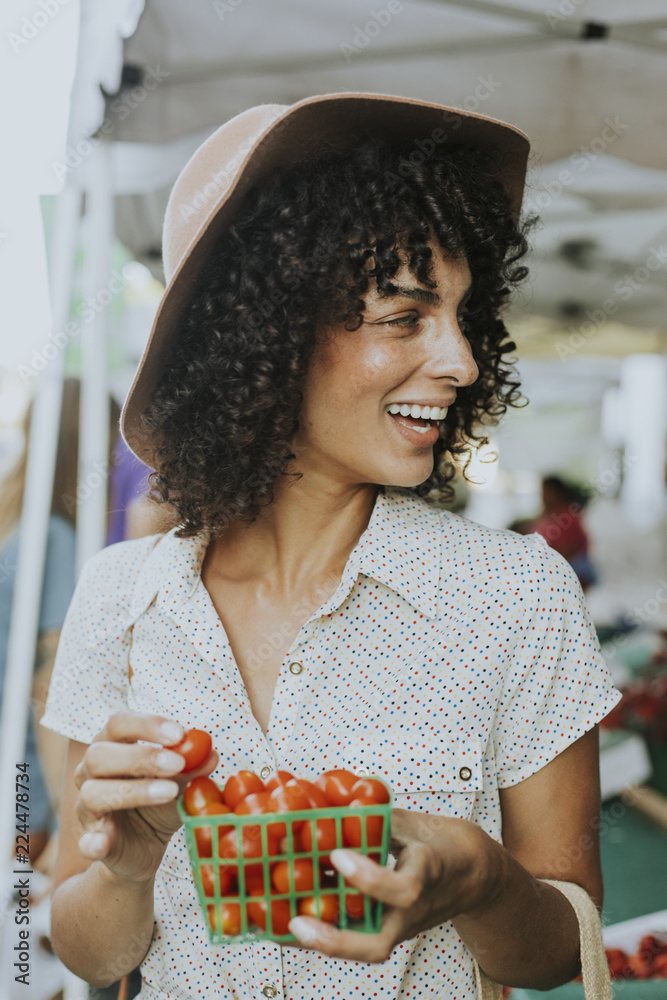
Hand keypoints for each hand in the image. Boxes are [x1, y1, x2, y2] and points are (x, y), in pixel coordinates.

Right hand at [73, 711, 218, 883]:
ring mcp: (86, 808)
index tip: (180, 734)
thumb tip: (210, 753)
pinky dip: (94, 842)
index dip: (147, 725)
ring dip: (134, 791)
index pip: (119, 723)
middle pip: (99, 754)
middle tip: (177, 763)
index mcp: (113, 746)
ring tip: (169, 792)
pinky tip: (104, 842)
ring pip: (93, 793)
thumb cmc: (159, 802)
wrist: (145, 847)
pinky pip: (86, 842)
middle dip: (140, 756)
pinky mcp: (91, 842)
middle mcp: (91, 772)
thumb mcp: (180, 782)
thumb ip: (192, 768)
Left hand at [288, 807, 502, 961]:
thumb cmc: (440, 842)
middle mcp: (414, 910)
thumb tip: (332, 808)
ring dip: (326, 942)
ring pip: (367, 950)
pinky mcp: (392, 930)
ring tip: (287, 926)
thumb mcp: (413, 823)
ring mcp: (402, 926)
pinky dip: (329, 933)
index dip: (368, 878)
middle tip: (298, 923)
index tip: (338, 856)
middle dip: (336, 941)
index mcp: (427, 874)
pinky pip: (361, 939)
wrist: (473, 874)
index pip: (403, 889)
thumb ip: (377, 820)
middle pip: (379, 945)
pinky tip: (298, 920)